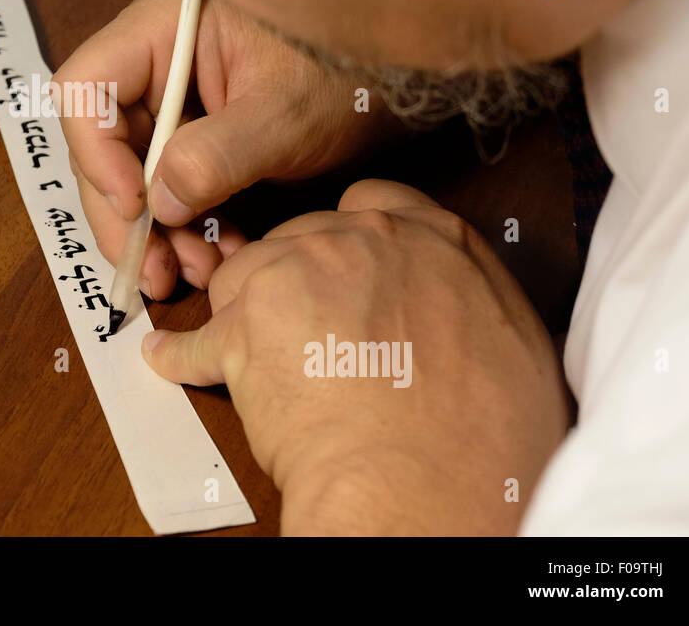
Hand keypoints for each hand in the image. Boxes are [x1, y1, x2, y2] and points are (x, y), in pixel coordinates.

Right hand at [54, 0, 394, 298]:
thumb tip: (158, 203)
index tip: (136, 209)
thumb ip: (218, 155)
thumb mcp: (286, 116)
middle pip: (101, 141)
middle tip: (152, 272)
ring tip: (196, 274)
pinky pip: (168, 184)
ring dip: (158, 231)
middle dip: (126, 214)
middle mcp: (155, 59)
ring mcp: (172, 97)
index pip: (86, 87)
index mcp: (165, 26)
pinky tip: (220, 257)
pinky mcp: (193, 132)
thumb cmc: (348, 71)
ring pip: (132, 172)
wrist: (398, 79)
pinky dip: (187, 226)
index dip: (97, 153)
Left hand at [141, 179, 570, 533]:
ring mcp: (294, 276)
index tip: (339, 265)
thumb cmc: (484, 435)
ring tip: (250, 358)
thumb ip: (474, 296)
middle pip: (299, 240)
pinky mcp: (241, 329)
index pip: (371, 204)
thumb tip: (459, 306)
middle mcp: (359, 241)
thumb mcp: (517, 342)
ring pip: (244, 278)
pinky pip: (194, 340)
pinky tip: (170, 363)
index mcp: (432, 239)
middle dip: (294, 280)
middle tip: (302, 332)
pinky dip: (182, 357)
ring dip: (244, 314)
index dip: (347, 237)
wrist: (423, 483)